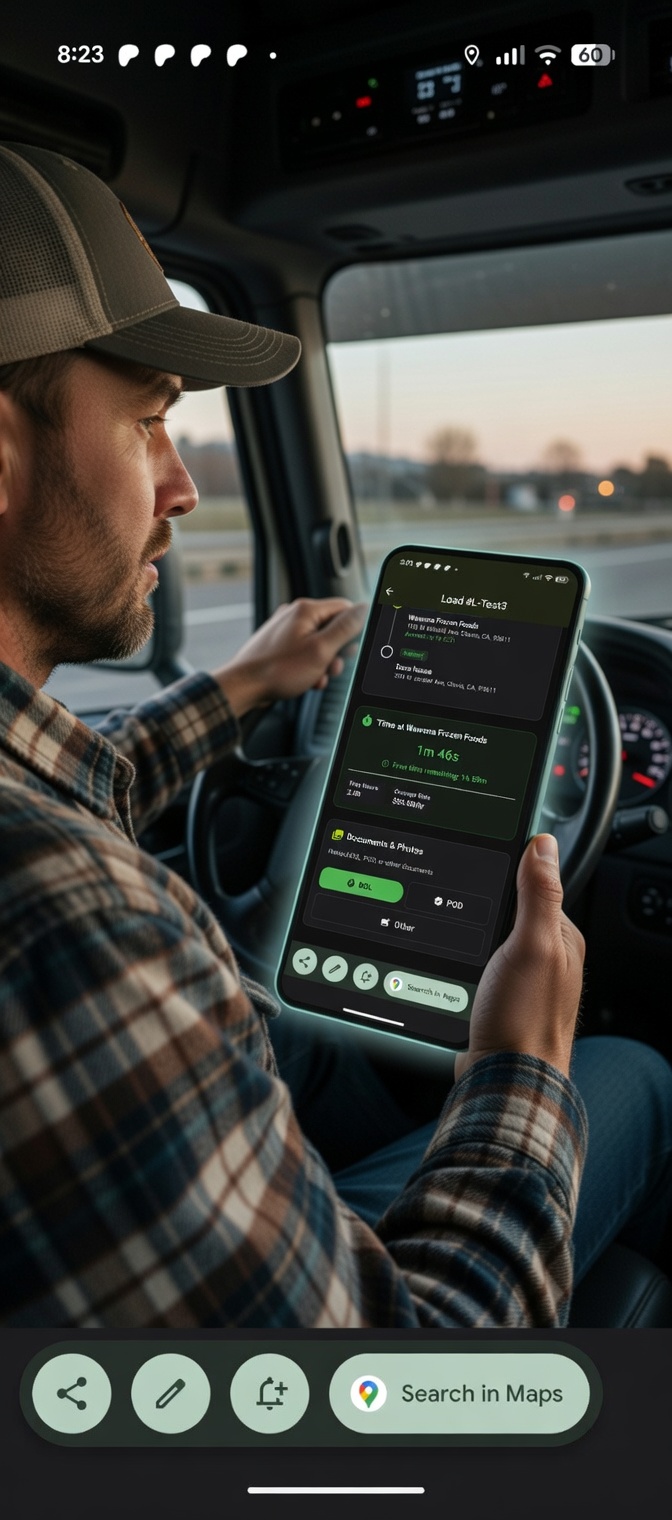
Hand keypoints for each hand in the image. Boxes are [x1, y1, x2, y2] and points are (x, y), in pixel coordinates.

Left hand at [212, 597, 366, 717]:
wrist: (244, 687)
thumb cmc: (278, 670)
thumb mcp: (321, 650)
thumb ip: (345, 628)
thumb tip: (363, 609)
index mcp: (306, 610)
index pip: (345, 608)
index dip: (352, 631)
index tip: (350, 650)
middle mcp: (294, 615)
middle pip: (332, 627)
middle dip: (337, 651)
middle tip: (332, 667)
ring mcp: (285, 629)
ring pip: (319, 643)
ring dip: (324, 663)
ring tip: (317, 677)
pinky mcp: (279, 645)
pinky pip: (304, 652)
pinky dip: (309, 666)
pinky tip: (306, 680)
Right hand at [454, 834, 584, 1082]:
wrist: (502, 1082)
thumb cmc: (523, 1021)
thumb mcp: (532, 946)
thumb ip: (538, 895)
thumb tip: (542, 845)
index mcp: (561, 939)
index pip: (530, 887)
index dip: (502, 880)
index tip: (474, 878)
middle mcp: (544, 959)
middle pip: (502, 916)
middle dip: (476, 916)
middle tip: (461, 929)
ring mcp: (519, 982)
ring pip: (482, 945)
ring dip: (462, 946)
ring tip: (454, 956)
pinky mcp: (495, 1002)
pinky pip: (471, 972)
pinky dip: (456, 971)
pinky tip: (448, 977)